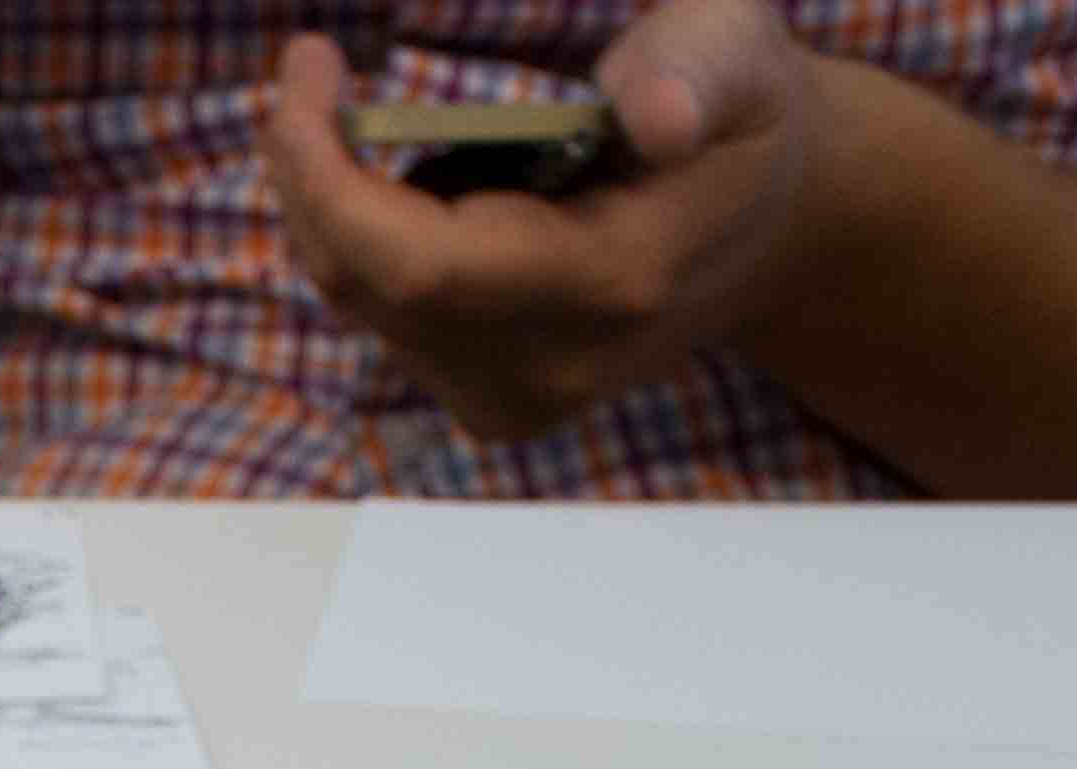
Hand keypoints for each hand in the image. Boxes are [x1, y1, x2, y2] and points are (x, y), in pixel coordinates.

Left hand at [262, 4, 830, 444]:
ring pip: (362, 305)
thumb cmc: (735, 115)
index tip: (308, 65)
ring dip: (336, 205)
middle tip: (310, 72)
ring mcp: (520, 402)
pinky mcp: (493, 406)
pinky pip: (383, 320)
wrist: (768, 222)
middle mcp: (555, 368)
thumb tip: (655, 118)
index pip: (416, 264)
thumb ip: (697, 72)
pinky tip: (414, 184)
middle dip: (313, 174)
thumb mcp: (735, 54)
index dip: (330, 175)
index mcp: (614, 283)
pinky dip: (367, 240)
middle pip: (367, 285)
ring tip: (368, 119)